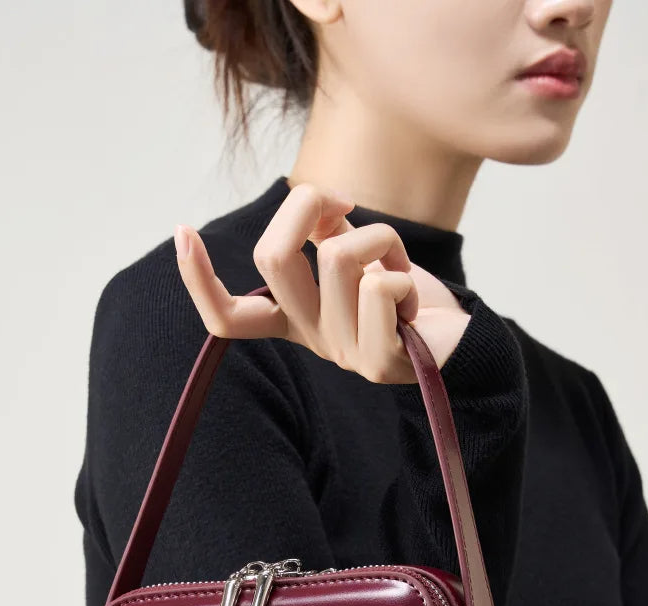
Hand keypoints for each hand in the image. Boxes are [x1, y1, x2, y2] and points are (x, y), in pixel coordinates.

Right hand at [173, 180, 471, 384]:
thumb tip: (320, 202)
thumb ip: (329, 228)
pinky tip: (413, 299)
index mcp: (295, 320)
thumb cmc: (410, 297)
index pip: (229, 317)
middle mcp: (310, 340)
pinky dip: (401, 270)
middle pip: (273, 258)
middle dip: (307, 203)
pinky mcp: (381, 361)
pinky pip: (378, 288)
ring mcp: (343, 355)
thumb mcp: (361, 253)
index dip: (197, 280)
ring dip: (378, 238)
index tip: (182, 230)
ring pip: (337, 258)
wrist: (465, 342)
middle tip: (344, 201)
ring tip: (397, 266)